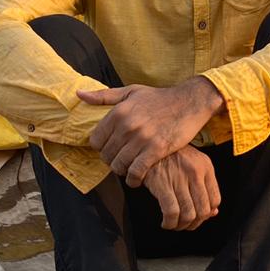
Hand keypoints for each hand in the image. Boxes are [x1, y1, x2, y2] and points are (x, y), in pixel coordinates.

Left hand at [78, 77, 222, 186]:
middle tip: (120, 160)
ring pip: (120, 165)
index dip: (102, 148)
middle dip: (112, 160)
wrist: (189, 101)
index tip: (111, 148)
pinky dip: (134, 179)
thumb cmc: (159, 97)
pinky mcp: (157, 149)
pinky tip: (136, 179)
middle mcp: (127, 125)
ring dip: (122, 171)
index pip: (96, 141)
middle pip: (107, 155)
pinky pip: (137, 171)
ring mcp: (142, 138)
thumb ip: (103, 96)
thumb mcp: (130, 91)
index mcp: (118, 112)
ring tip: (128, 169)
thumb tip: (79, 94)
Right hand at [144, 147, 220, 230]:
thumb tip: (213, 213)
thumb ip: (204, 186)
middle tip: (186, 225)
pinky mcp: (162, 184)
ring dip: (182, 226)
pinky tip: (166, 222)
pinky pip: (172, 212)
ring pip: (188, 214)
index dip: (207, 213)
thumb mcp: (193, 164)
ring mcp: (179, 178)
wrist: (148, 145)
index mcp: (205, 166)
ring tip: (175, 225)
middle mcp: (195, 172)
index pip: (215, 200)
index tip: (198, 217)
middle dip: (195, 223)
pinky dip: (170, 223)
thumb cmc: (170, 155)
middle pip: (203, 210)